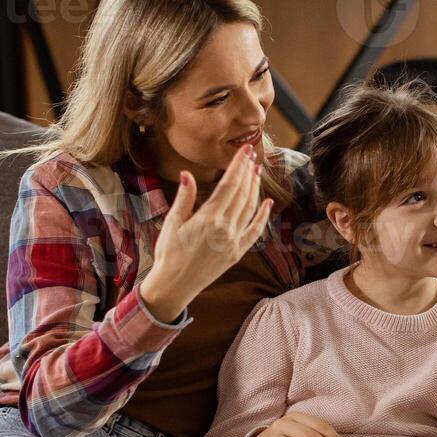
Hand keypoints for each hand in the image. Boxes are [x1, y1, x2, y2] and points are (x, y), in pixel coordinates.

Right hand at [139, 145, 272, 321]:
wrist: (175, 285)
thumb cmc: (169, 253)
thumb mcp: (172, 223)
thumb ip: (184, 198)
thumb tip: (188, 174)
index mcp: (208, 218)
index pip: (229, 185)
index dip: (238, 166)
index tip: (245, 151)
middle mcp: (225, 228)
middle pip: (242, 194)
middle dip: (248, 172)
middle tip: (252, 154)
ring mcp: (234, 241)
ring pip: (250, 208)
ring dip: (255, 188)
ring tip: (256, 171)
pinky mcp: (238, 252)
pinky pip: (255, 231)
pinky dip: (263, 216)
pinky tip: (267, 202)